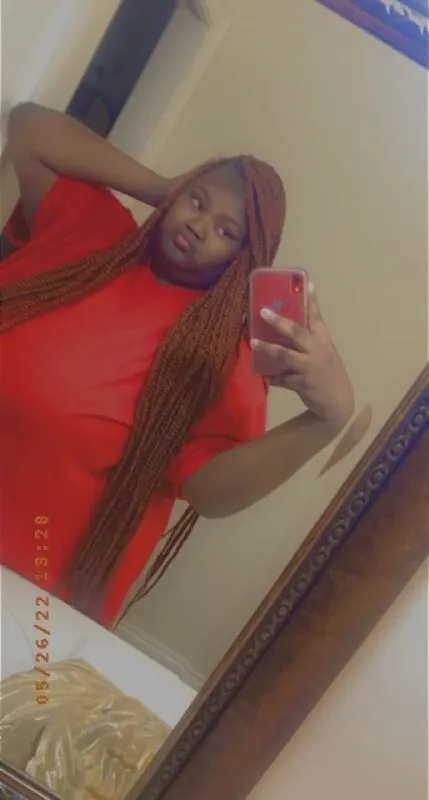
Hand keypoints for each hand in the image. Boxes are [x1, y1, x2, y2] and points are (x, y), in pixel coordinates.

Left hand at [251, 284, 354, 432]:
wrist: (338, 405)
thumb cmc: (327, 375)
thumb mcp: (323, 355)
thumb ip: (308, 342)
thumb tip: (283, 330)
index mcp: (324, 341)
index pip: (317, 317)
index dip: (311, 300)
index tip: (307, 282)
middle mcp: (318, 351)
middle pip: (297, 332)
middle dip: (280, 322)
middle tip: (263, 311)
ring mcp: (311, 367)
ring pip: (286, 355)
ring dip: (268, 348)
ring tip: (254, 342)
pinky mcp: (303, 383)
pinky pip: (282, 378)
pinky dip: (273, 378)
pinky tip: (267, 376)